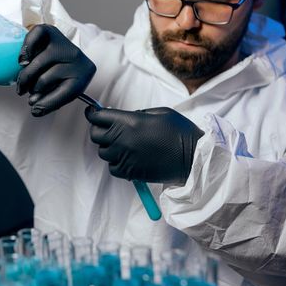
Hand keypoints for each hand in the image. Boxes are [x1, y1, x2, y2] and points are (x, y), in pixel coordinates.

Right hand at [17, 24, 95, 115]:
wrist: (63, 52)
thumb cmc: (62, 76)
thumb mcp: (62, 90)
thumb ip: (50, 101)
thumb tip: (35, 109)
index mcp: (84, 74)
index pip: (66, 93)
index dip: (47, 103)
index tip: (35, 109)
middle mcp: (76, 56)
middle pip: (46, 79)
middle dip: (32, 89)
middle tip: (25, 92)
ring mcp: (63, 42)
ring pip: (38, 63)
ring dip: (26, 75)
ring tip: (23, 82)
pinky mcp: (50, 30)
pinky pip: (34, 38)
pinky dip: (26, 50)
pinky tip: (23, 61)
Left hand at [85, 107, 203, 183]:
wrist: (192, 158)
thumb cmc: (179, 131)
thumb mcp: (159, 112)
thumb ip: (136, 114)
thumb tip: (122, 117)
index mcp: (128, 121)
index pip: (97, 117)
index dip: (93, 113)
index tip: (93, 113)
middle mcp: (122, 139)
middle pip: (95, 135)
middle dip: (98, 130)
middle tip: (107, 128)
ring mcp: (124, 157)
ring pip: (103, 152)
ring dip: (108, 147)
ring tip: (121, 144)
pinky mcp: (130, 172)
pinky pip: (112, 168)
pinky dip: (115, 163)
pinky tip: (126, 158)